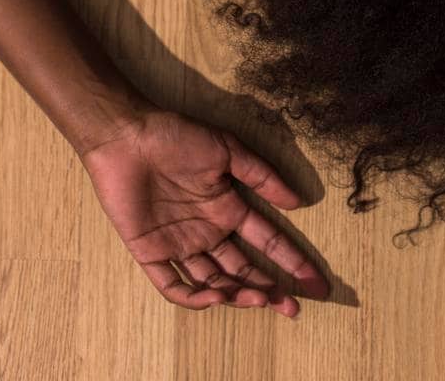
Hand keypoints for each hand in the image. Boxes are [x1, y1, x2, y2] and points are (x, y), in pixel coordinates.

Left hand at [77, 107, 329, 311]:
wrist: (128, 137)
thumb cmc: (177, 137)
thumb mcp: (227, 150)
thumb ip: (262, 176)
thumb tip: (300, 201)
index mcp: (228, 209)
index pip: (267, 242)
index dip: (292, 262)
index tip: (317, 283)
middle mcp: (207, 232)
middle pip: (244, 270)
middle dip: (269, 290)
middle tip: (291, 307)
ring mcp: (179, 245)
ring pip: (214, 282)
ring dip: (237, 294)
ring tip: (259, 300)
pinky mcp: (150, 252)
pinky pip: (172, 285)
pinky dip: (193, 297)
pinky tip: (214, 296)